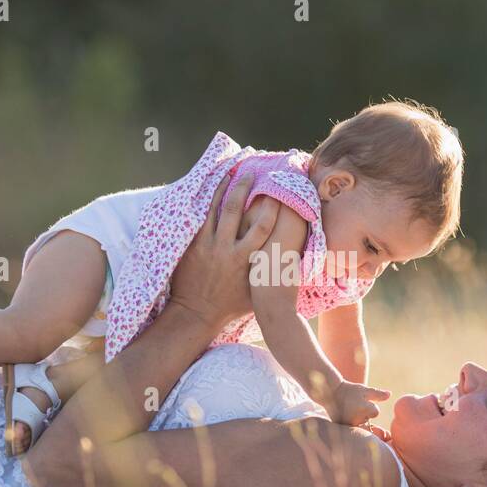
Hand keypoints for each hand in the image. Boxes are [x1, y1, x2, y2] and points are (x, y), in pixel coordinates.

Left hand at [170, 174, 278, 328]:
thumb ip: (270, 273)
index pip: (263, 226)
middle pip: (237, 210)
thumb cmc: (231, 306)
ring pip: (215, 209)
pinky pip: (200, 218)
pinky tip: (210, 190)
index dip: (272, 206)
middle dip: (245, 188)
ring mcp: (207, 245)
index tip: (279, 192)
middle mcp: (226, 248)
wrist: (196, 314)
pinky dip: (206, 202)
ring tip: (230, 172)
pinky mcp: (193, 245)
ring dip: (223, 188)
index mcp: (244, 259)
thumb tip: (292, 264)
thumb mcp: (257, 291)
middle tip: (252, 172)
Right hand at [325, 380, 391, 426]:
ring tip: (348, 409)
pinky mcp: (342, 427)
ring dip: (357, 418)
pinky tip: (344, 413)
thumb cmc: (350, 390)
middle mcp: (356, 418)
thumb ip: (378, 394)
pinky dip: (350, 422)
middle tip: (353, 404)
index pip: (375, 412)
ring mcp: (348, 424)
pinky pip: (352, 427)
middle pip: (367, 419)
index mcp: (364, 408)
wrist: (331, 392)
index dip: (370, 406)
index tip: (361, 400)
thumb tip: (389, 394)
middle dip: (363, 413)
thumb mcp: (365, 390)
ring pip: (360, 424)